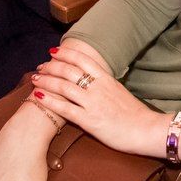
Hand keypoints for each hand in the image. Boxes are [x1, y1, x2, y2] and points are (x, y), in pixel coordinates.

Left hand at [31, 46, 162, 156]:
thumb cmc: (135, 114)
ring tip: (35, 79)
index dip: (66, 53)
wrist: (146, 130)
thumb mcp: (120, 91)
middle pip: (69, 70)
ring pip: (64, 86)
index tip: (53, 51)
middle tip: (40, 67)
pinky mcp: (89, 120)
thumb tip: (96, 79)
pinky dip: (50, 101)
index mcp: (107, 79)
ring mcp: (93, 103)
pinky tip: (39, 97)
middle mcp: (98, 87)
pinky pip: (65, 108)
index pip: (83, 59)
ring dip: (46, 81)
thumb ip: (106, 84)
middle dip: (51, 67)